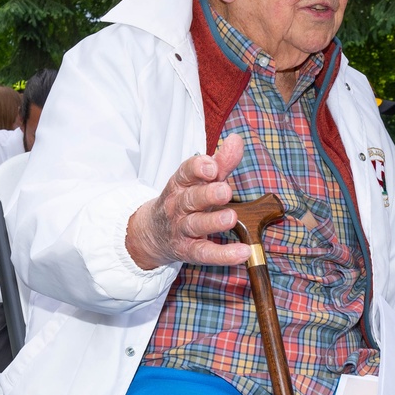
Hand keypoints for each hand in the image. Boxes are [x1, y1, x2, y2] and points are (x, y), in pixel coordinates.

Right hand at [126, 135, 250, 269]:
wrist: (153, 233)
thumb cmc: (185, 201)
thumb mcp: (199, 181)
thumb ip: (220, 163)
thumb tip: (237, 140)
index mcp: (180, 184)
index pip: (185, 172)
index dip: (198, 168)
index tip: (212, 166)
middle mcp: (178, 206)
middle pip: (191, 199)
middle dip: (207, 194)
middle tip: (225, 190)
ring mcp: (181, 229)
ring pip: (196, 225)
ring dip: (213, 222)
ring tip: (231, 217)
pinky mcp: (188, 250)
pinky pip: (205, 253)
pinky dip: (223, 255)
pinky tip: (242, 252)